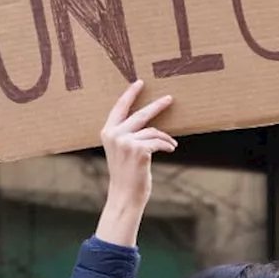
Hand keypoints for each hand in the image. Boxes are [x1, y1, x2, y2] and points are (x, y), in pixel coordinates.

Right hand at [95, 80, 175, 246]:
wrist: (125, 194)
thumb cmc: (126, 174)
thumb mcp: (122, 151)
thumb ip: (128, 135)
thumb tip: (148, 124)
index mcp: (107, 132)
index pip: (119, 108)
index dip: (130, 94)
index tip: (139, 83)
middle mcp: (114, 134)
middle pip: (140, 114)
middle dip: (157, 105)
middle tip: (169, 98)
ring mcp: (126, 141)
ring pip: (153, 131)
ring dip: (165, 138)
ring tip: (172, 144)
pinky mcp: (139, 149)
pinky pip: (159, 141)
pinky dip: (167, 144)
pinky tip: (172, 148)